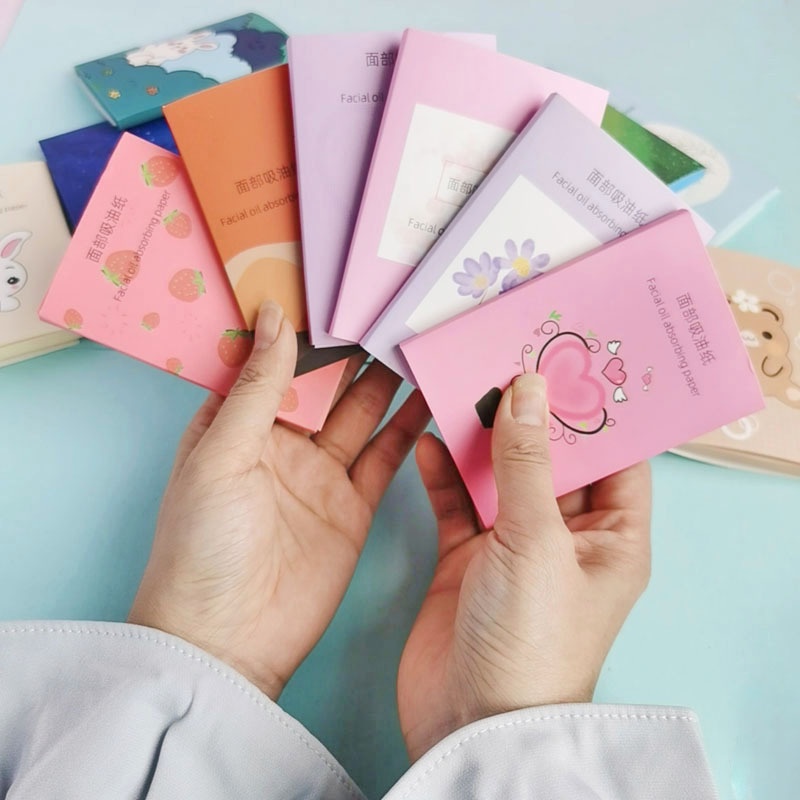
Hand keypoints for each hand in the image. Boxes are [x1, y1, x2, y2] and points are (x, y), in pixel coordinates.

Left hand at [129, 301, 429, 699]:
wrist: (226, 640)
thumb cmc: (201, 544)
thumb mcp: (221, 453)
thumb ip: (257, 386)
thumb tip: (272, 314)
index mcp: (237, 424)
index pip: (273, 361)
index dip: (301, 326)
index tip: (335, 288)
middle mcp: (281, 443)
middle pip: (325, 384)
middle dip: (354, 349)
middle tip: (390, 308)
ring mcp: (320, 475)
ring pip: (361, 415)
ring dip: (387, 382)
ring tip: (416, 341)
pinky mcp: (352, 508)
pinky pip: (385, 460)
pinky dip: (408, 431)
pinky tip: (428, 398)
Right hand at [397, 373, 651, 760]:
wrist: (468, 721)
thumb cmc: (529, 640)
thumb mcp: (536, 539)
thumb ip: (527, 462)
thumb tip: (527, 389)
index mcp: (610, 539)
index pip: (617, 459)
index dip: (597, 412)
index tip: (570, 360)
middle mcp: (566, 538)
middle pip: (551, 460)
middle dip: (529, 414)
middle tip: (504, 358)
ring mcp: (513, 548)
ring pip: (500, 477)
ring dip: (481, 438)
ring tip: (462, 386)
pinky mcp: (467, 559)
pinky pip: (458, 503)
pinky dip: (445, 473)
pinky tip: (431, 441)